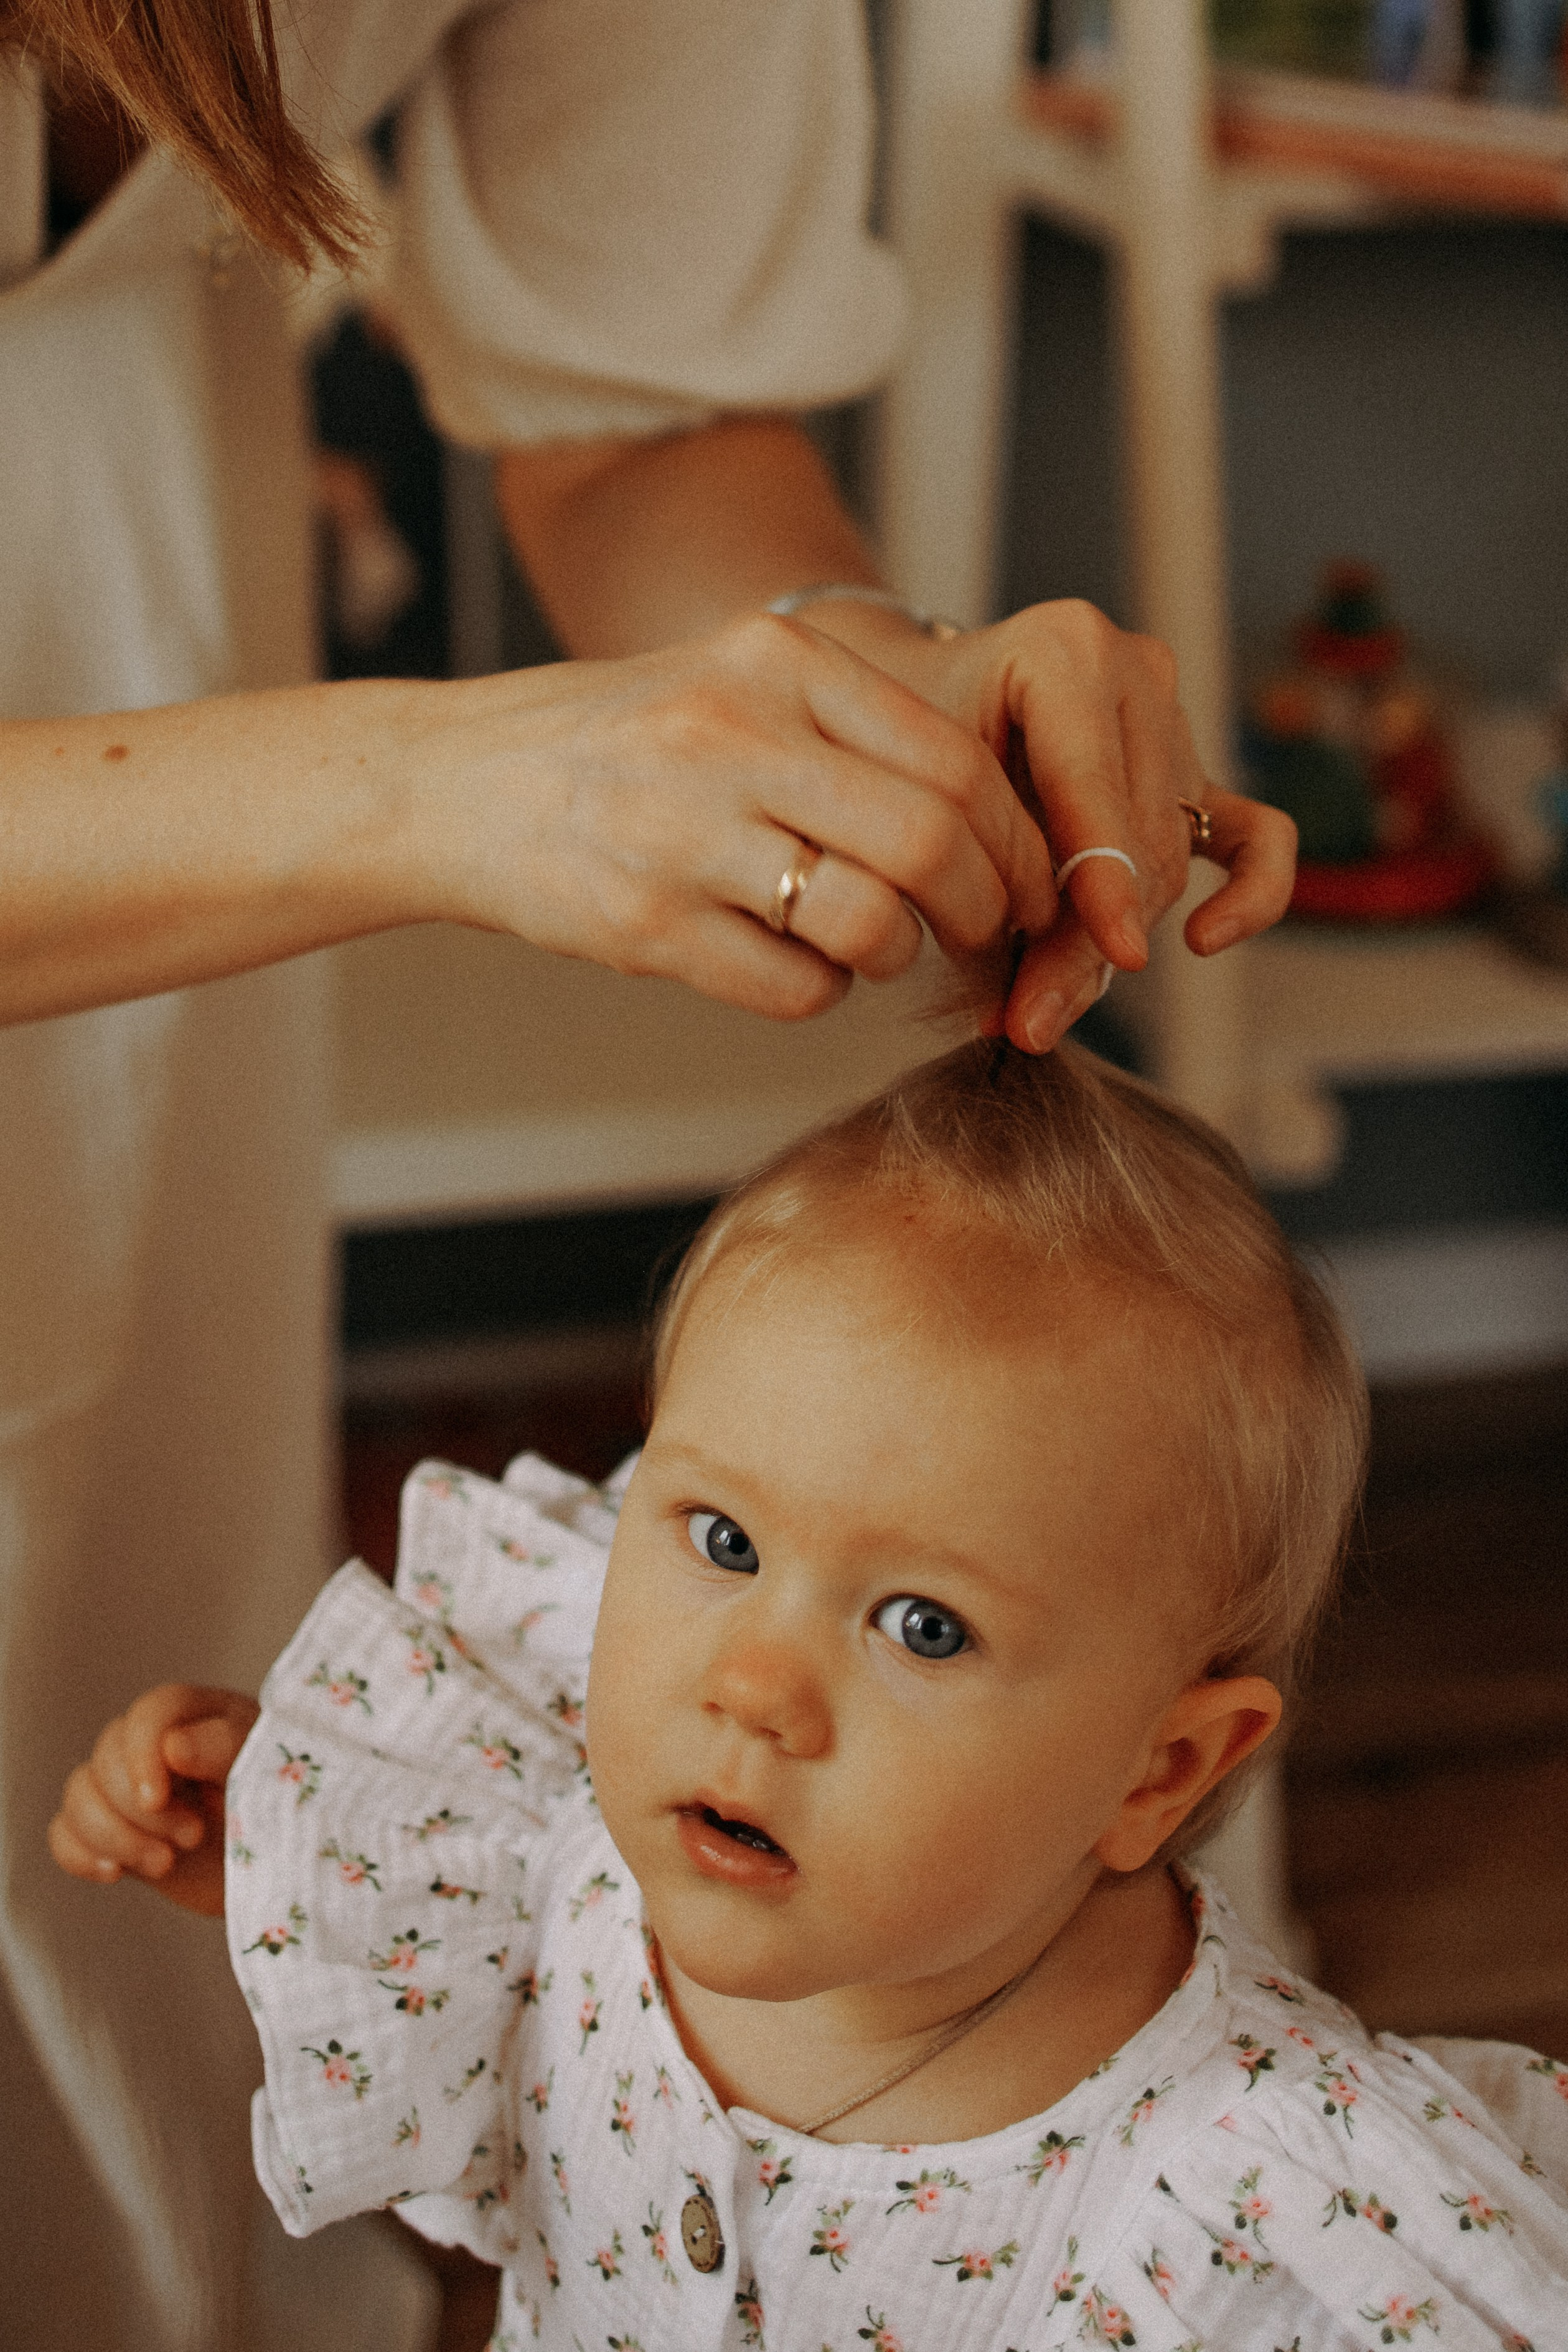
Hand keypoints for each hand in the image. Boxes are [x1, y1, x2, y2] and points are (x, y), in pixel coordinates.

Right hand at [48, 1684, 259, 1918]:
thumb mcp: (265, 1771)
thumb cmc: (284, 1805)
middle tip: (192, 1838)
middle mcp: (153, 1744)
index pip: (151, 1711)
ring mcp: (127, 1788)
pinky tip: (114, 1874)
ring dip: (112, 1835)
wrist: (282, 1865)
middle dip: (140, 1809)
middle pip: (107, 1755)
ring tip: (165, 1863)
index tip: (157, 1799)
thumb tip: (172, 1747)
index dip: (142, 1753)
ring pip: (79, 1792)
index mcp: (198, 1716)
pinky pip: (64, 1833)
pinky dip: (79, 1854)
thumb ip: (225, 1751)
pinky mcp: (113, 1831)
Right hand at [412, 614, 1059, 1021]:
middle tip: (985, 930)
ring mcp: (683, 833)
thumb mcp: (738, 683)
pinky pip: (796, 988)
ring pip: (872, 924)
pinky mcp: (645, 924)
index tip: (1029, 879)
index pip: (955, 761)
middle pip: (932, 843)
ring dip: (899, 954)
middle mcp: (732, 736)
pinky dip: (821, 990)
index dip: (1018, 840)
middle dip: (985, 907)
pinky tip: (792, 960)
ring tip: (875, 944)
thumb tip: (997, 816)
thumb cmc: (627, 742)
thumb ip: (856, 730)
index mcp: (776, 663)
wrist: (462, 783)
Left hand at [818, 598, 1297, 1051]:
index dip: (1101, 881)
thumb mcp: (925, 799)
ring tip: (1040, 1002)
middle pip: (1136, 837)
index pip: (1094, 786)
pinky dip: (1249, 893)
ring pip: (1170, 860)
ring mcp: (1174, 722)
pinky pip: (1256, 837)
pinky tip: (1206, 938)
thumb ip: (984, 892)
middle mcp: (1136, 673)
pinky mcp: (1197, 774)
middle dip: (1087, 939)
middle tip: (1028, 1017)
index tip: (1117, 956)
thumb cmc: (907, 742)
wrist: (919, 702)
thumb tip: (1029, 1023)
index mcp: (1065, 648)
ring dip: (1113, 938)